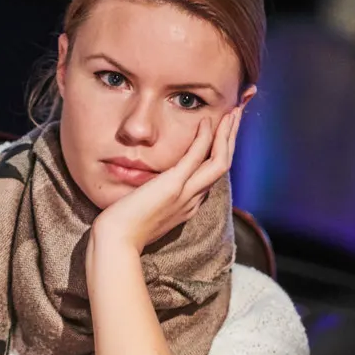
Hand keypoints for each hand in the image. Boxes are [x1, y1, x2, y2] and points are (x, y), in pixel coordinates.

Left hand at [91, 108, 239, 254]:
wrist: (116, 242)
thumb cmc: (124, 228)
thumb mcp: (146, 210)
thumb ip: (155, 196)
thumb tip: (150, 185)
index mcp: (188, 205)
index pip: (211, 174)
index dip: (221, 151)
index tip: (224, 133)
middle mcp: (193, 200)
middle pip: (223, 165)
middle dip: (231, 138)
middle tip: (237, 115)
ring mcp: (186, 194)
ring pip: (219, 162)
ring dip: (227, 135)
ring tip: (233, 113)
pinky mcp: (173, 186)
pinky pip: (196, 158)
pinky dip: (205, 139)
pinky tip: (207, 122)